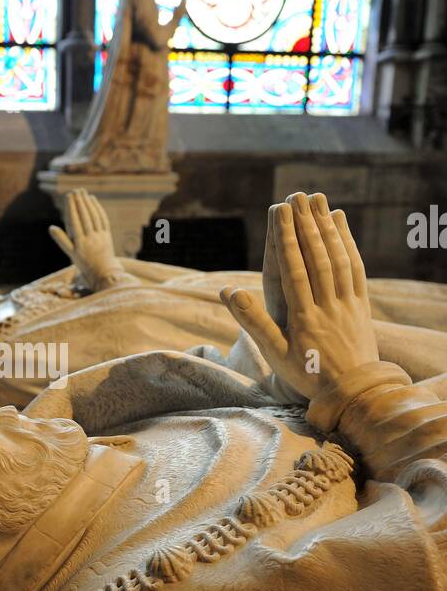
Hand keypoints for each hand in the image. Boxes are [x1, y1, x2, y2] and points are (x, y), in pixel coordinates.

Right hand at [49, 191, 121, 289]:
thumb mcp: (70, 254)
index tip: (69, 197)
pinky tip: (93, 200)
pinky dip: (98, 208)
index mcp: (80, 244)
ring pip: (94, 217)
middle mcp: (91, 239)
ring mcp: (100, 236)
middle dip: (80, 202)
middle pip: (85, 217)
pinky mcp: (108, 235)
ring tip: (83, 192)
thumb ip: (61, 240)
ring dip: (88, 203)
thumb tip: (51, 227)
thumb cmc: (83, 263)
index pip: (75, 222)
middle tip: (76, 190)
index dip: (72, 208)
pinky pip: (103, 219)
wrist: (103, 272)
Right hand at [220, 193, 378, 402]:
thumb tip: (229, 291)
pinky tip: (340, 224)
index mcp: (304, 318)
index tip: (281, 213)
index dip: (287, 239)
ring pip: (337, 260)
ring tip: (318, 201)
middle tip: (298, 197)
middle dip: (306, 225)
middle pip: (317, 258)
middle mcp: (328, 306)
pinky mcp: (361, 305)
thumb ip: (254, 323)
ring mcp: (348, 304)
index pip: (294, 270)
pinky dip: (348, 244)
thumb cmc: (308, 375)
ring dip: (327, 228)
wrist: (353, 393)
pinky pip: (355, 269)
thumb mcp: (276, 354)